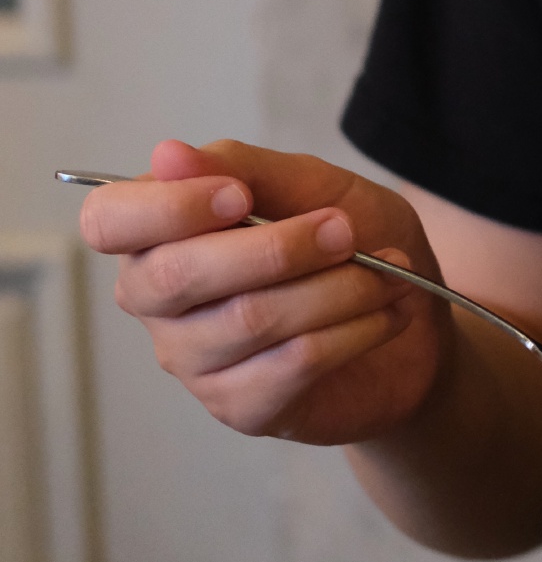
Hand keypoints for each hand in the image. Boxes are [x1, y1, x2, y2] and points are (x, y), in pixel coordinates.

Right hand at [79, 138, 453, 443]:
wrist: (412, 319)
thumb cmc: (346, 239)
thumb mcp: (309, 184)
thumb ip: (243, 167)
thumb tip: (167, 155)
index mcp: (157, 233)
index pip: (108, 220)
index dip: (166, 207)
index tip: (238, 195)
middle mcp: (158, 301)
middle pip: (176, 274)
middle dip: (275, 247)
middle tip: (345, 230)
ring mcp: (193, 361)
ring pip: (248, 319)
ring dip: (336, 288)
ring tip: (388, 271)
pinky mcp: (240, 407)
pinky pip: (290, 365)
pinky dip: (353, 331)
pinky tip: (385, 313)